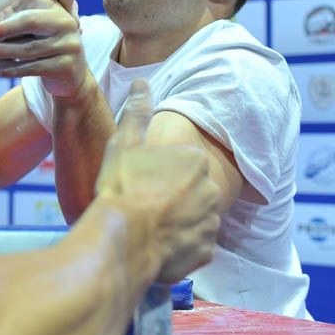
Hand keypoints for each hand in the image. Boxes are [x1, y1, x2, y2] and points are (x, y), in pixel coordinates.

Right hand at [95, 80, 219, 282]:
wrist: (123, 239)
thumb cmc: (122, 188)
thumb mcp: (124, 144)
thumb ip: (136, 113)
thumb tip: (142, 83)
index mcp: (195, 160)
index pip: (181, 162)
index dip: (158, 171)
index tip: (140, 179)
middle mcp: (211, 189)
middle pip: (191, 188)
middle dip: (172, 194)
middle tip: (142, 201)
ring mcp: (211, 222)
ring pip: (194, 216)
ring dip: (177, 218)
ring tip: (147, 224)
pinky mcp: (206, 251)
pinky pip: (194, 243)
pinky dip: (179, 243)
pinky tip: (156, 242)